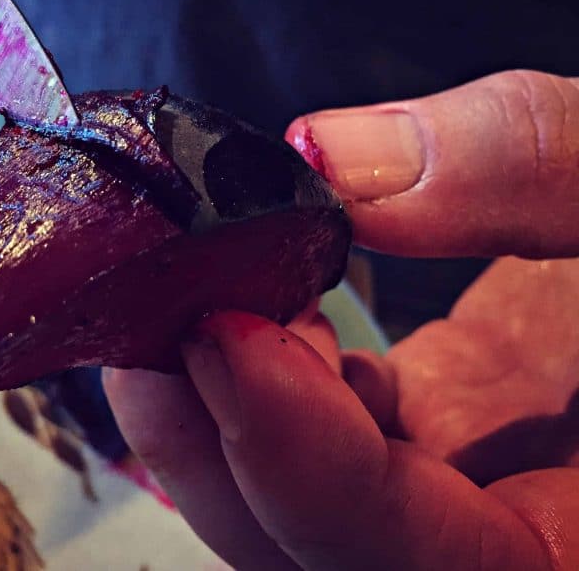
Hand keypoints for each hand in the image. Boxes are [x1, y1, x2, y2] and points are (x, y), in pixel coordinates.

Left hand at [103, 70, 578, 569]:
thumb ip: (529, 164)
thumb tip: (331, 153)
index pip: (409, 557)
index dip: (300, 461)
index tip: (223, 333)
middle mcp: (517, 543)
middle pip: (316, 553)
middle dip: (212, 447)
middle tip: (155, 320)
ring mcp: (479, 494)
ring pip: (309, 506)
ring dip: (225, 412)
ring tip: (202, 298)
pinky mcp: (460, 437)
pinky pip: (346, 441)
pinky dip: (282, 380)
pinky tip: (278, 306)